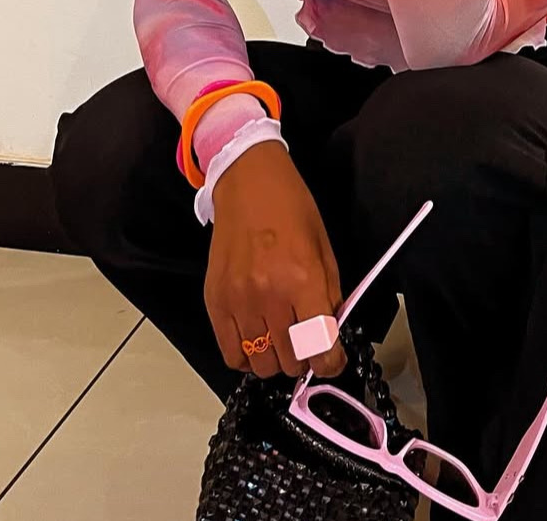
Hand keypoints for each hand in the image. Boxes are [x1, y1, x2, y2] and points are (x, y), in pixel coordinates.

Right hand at [204, 142, 349, 381]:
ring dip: (276, 359)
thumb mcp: (324, 249)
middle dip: (305, 359)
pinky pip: (231, 354)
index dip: (331, 362)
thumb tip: (331, 335)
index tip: (332, 359)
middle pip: (291, 362)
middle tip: (307, 343)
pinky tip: (257, 340)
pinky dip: (247, 357)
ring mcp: (238, 301)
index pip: (320, 348)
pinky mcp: (215, 302)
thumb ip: (329, 296)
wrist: (247, 182)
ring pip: (261, 365)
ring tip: (281, 340)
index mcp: (303, 279)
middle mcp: (269, 295)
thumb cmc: (289, 207)